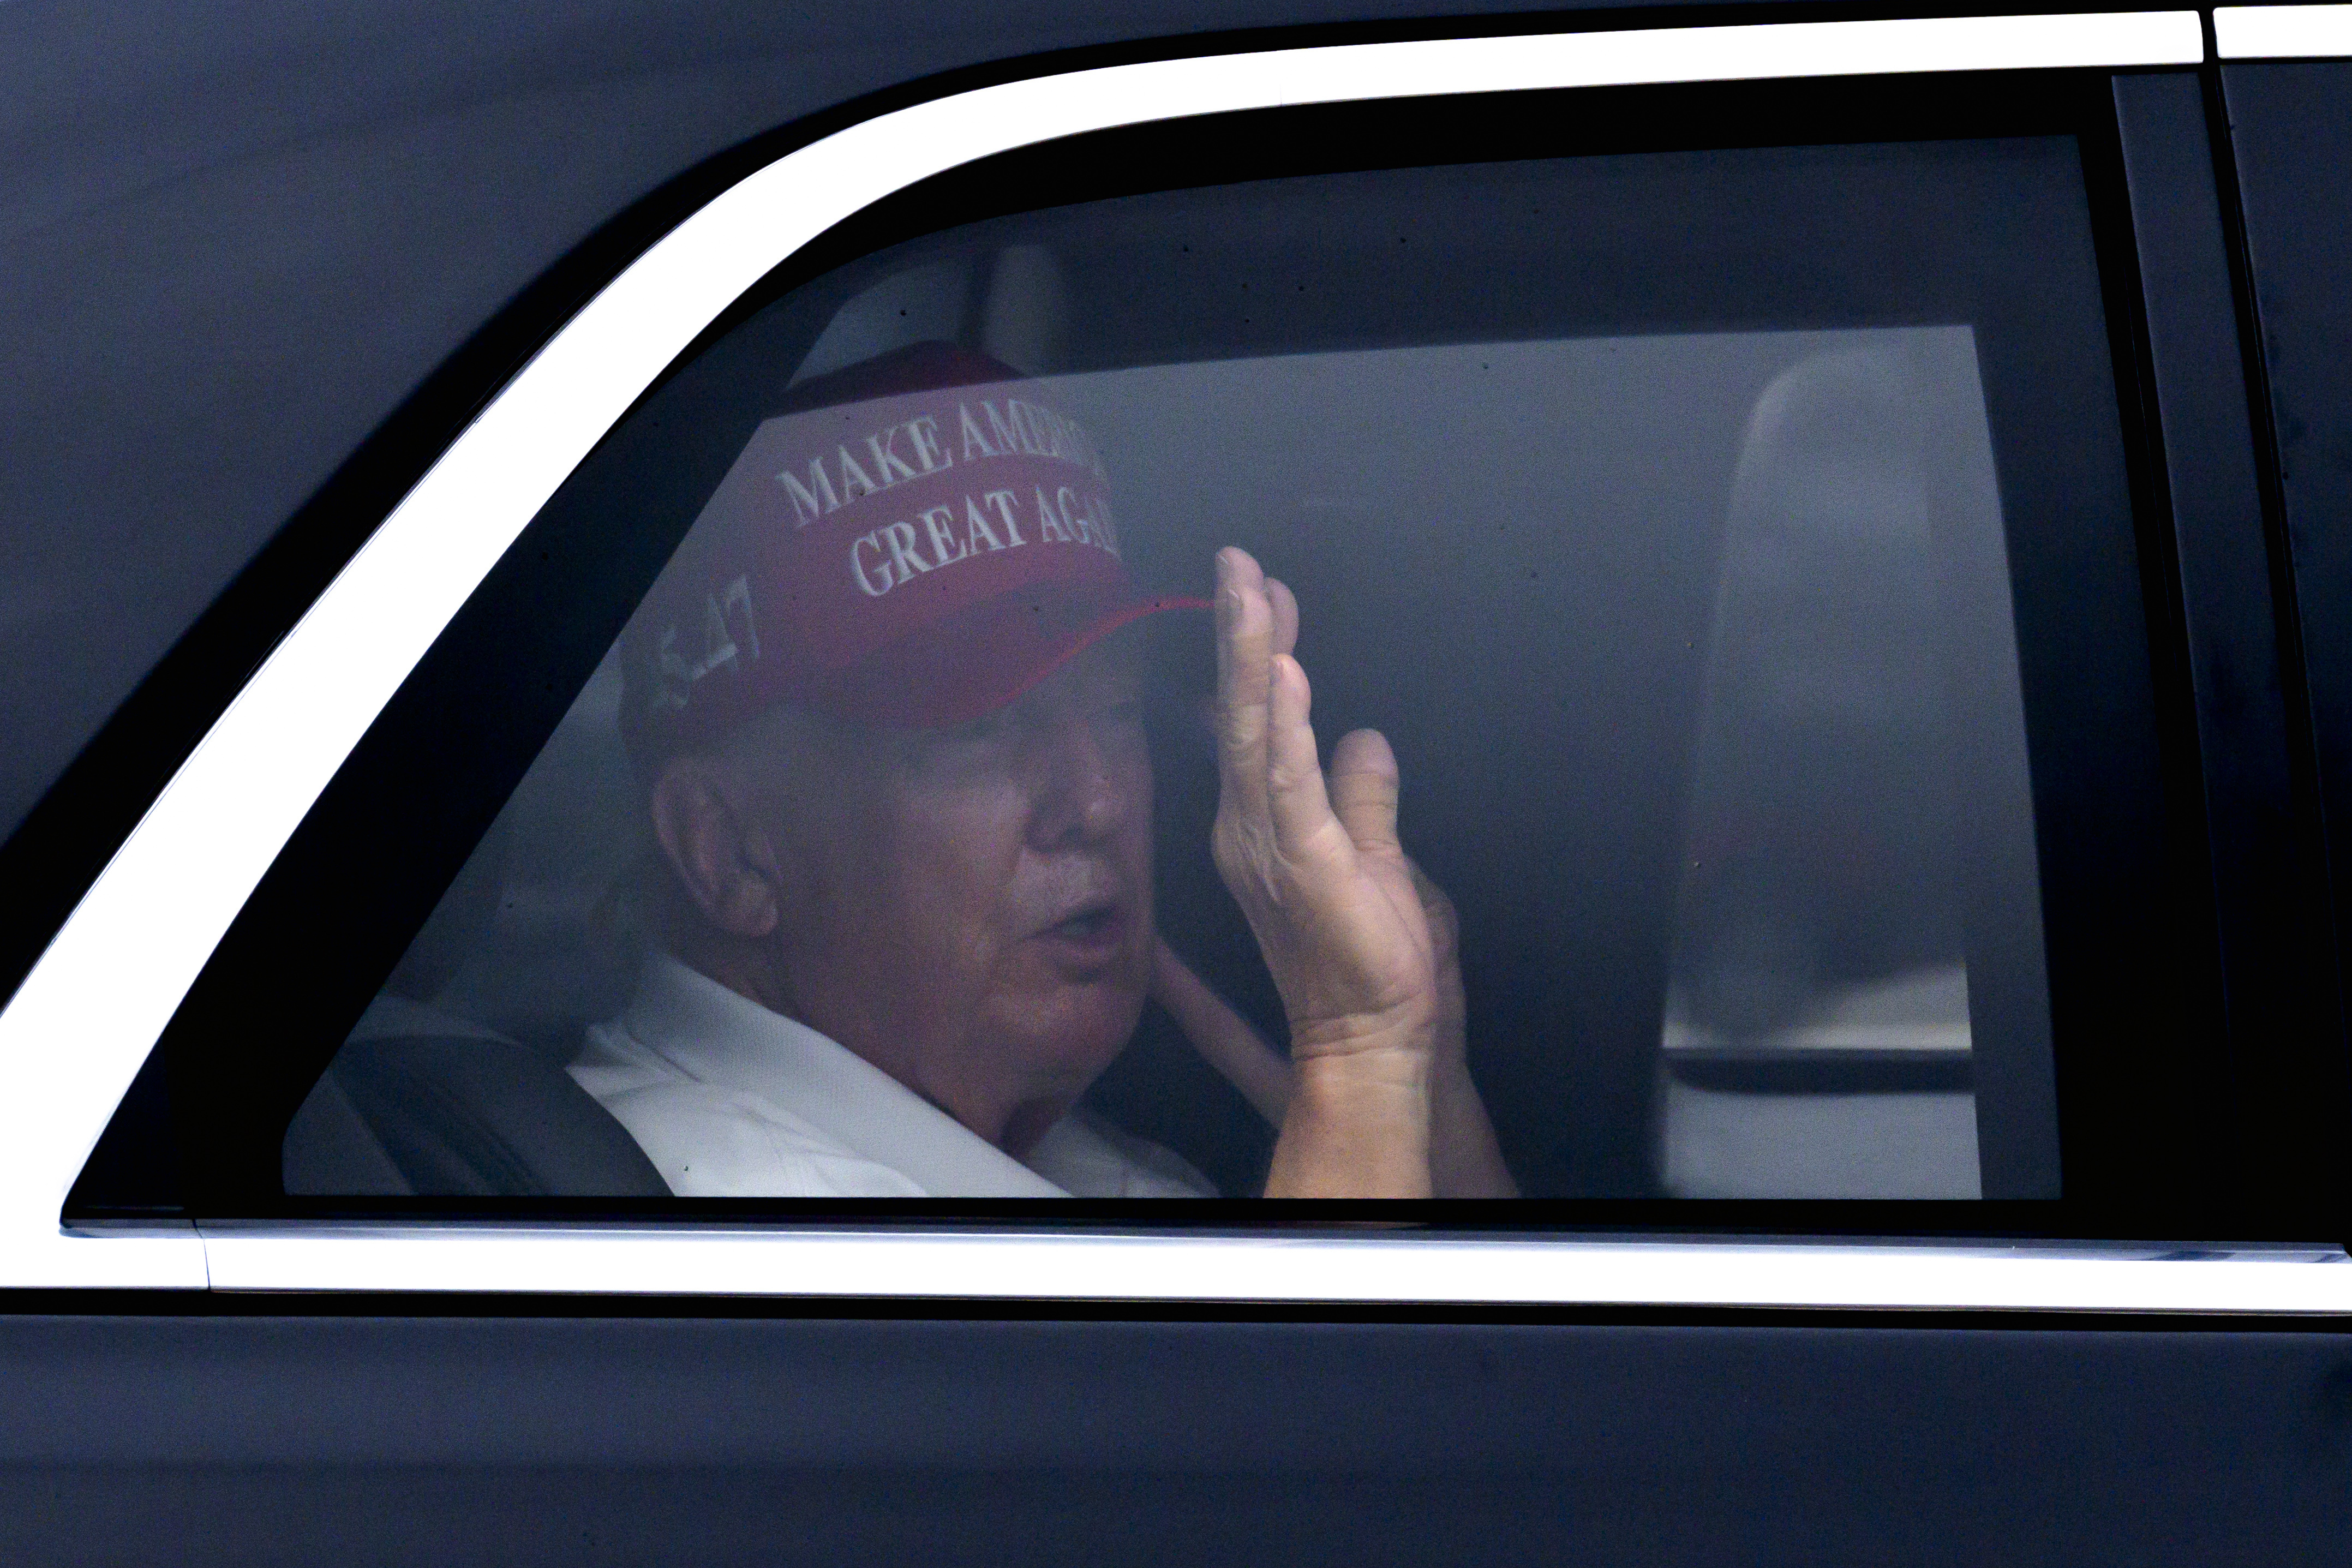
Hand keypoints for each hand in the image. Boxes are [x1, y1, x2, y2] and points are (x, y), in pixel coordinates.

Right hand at [1208, 546, 1437, 1195]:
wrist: (1371, 1043)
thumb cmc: (1370, 966)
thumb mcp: (1377, 861)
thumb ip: (1364, 799)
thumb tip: (1366, 740)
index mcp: (1265, 825)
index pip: (1260, 720)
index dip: (1261, 653)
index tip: (1265, 590)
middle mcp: (1250, 829)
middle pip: (1242, 714)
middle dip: (1241, 632)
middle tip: (1238, 561)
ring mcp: (1269, 846)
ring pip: (1255, 734)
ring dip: (1253, 659)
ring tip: (1250, 592)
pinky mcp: (1302, 864)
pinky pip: (1287, 784)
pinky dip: (1282, 727)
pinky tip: (1281, 677)